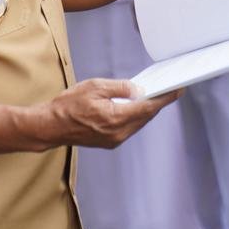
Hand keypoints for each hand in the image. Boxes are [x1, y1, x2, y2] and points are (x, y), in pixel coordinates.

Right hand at [45, 79, 180, 148]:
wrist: (51, 126)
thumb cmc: (68, 105)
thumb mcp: (95, 87)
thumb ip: (119, 88)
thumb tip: (138, 90)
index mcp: (116, 118)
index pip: (147, 107)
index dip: (164, 99)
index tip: (177, 91)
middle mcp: (118, 133)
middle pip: (145, 116)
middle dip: (157, 103)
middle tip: (168, 90)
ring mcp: (114, 140)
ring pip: (138, 123)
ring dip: (146, 110)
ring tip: (154, 96)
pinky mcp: (110, 142)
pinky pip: (130, 128)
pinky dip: (136, 117)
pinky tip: (136, 106)